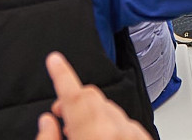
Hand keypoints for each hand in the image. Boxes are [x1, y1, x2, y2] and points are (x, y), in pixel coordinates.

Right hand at [36, 52, 152, 139]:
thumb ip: (49, 138)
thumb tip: (47, 122)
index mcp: (93, 134)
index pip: (74, 96)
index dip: (62, 74)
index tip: (55, 59)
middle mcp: (116, 131)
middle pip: (92, 97)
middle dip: (75, 101)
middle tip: (60, 115)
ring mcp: (133, 134)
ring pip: (109, 108)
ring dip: (94, 115)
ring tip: (84, 135)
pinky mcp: (144, 138)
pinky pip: (125, 121)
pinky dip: (112, 125)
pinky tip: (104, 139)